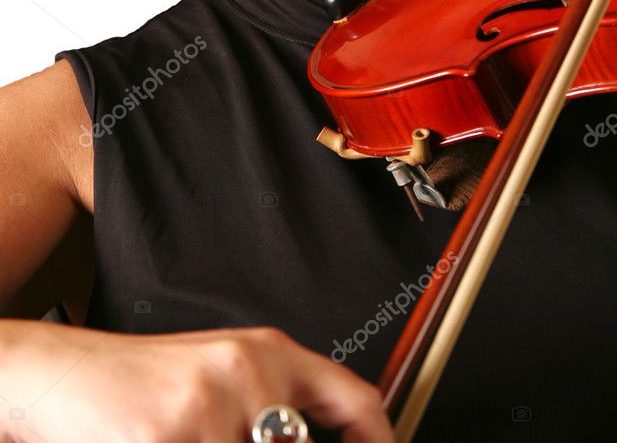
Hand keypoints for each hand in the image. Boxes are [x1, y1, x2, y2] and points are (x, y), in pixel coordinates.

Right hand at [1, 320, 394, 441]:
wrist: (65, 373)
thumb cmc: (140, 382)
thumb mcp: (220, 381)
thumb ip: (272, 408)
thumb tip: (310, 438)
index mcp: (266, 353)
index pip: (355, 398)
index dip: (380, 438)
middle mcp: (250, 372)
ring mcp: (213, 406)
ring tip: (190, 441)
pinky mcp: (171, 436)